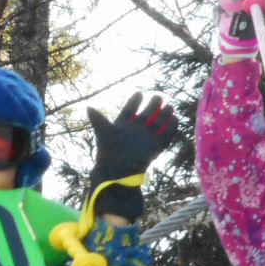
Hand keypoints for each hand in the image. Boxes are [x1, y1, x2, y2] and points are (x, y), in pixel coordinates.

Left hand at [86, 93, 177, 219]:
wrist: (118, 172)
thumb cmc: (109, 153)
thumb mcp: (104, 133)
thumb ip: (98, 120)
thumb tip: (88, 106)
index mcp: (123, 126)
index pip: (130, 110)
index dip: (135, 102)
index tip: (140, 94)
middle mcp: (136, 131)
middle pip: (146, 114)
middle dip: (153, 105)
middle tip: (159, 96)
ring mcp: (146, 138)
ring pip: (157, 124)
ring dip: (164, 115)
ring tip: (170, 106)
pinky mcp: (155, 147)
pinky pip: (165, 136)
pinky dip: (171, 128)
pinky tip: (175, 119)